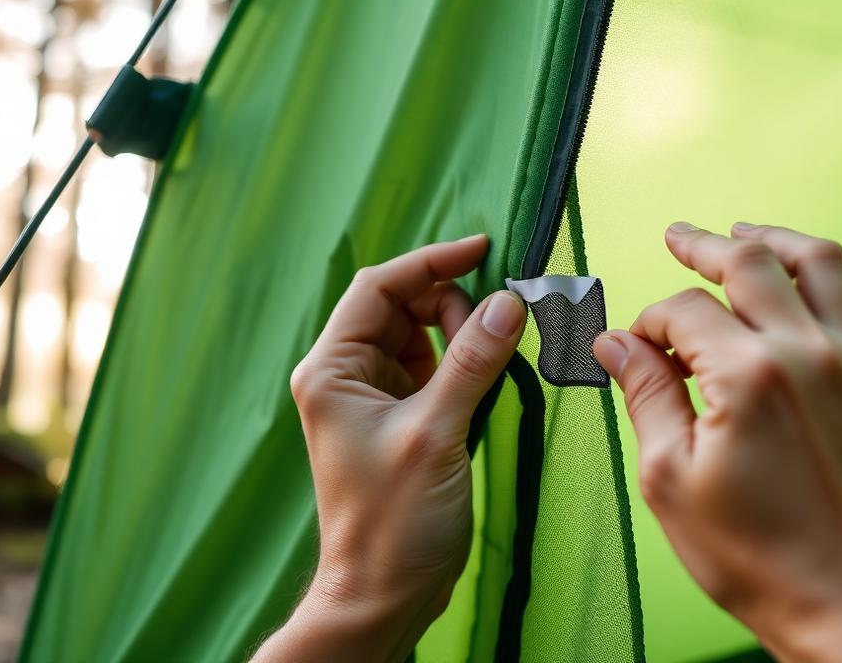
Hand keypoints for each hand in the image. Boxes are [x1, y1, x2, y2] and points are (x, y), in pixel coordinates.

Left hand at [254, 235, 525, 661]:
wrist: (384, 593)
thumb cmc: (393, 522)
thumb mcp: (435, 433)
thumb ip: (472, 363)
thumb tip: (508, 303)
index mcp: (333, 370)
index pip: (379, 288)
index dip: (430, 263)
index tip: (481, 249)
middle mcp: (347, 376)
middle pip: (402, 306)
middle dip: (451, 305)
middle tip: (496, 327)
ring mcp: (374, 397)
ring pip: (422, 336)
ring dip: (461, 336)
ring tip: (492, 363)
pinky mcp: (401, 418)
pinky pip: (435, 368)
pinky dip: (463, 364)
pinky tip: (486, 380)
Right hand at [592, 223, 841, 661]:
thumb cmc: (759, 559)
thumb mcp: (673, 482)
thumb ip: (646, 397)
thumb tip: (615, 343)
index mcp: (750, 378)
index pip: (685, 312)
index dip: (649, 320)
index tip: (636, 343)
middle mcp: (812, 355)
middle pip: (752, 263)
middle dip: (705, 245)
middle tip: (679, 236)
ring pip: (825, 263)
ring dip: (779, 239)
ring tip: (748, 234)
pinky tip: (832, 270)